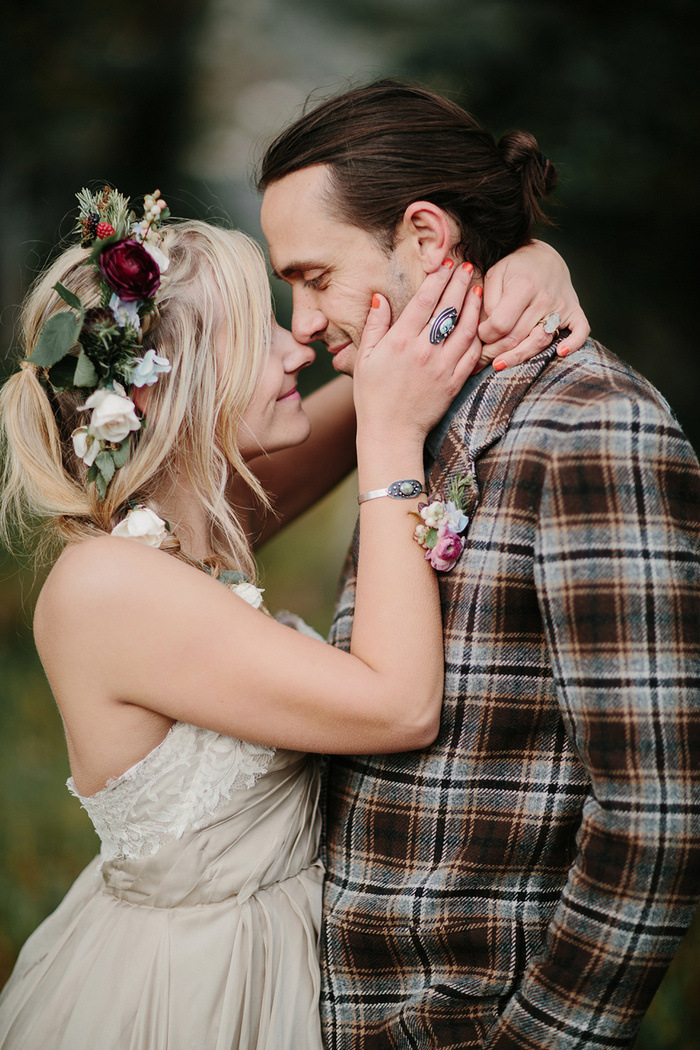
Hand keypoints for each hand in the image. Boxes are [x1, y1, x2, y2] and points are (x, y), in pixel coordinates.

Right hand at [353, 260, 482, 443]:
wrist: (391, 432)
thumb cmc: (373, 396)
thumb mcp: (364, 359)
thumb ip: (374, 326)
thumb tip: (379, 298)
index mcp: (400, 342)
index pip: (424, 301)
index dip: (438, 278)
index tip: (446, 263)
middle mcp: (424, 351)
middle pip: (448, 309)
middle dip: (459, 283)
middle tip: (467, 265)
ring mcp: (442, 367)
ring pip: (465, 328)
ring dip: (473, 305)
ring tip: (477, 288)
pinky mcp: (454, 382)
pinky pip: (471, 354)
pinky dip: (478, 335)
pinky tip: (480, 322)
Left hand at [477, 240, 589, 369]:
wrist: (544, 258)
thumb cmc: (514, 269)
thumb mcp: (493, 275)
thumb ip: (487, 302)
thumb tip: (487, 329)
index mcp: (523, 286)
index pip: (500, 324)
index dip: (484, 334)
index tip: (479, 333)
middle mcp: (544, 298)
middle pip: (516, 338)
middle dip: (494, 351)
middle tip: (481, 357)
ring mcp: (561, 307)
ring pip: (539, 342)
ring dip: (517, 358)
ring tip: (498, 365)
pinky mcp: (575, 312)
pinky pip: (580, 332)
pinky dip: (573, 344)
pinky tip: (559, 353)